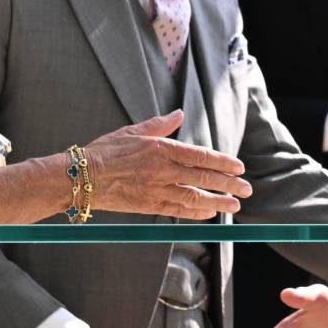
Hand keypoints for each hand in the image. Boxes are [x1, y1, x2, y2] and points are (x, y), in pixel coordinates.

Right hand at [85, 111, 251, 218]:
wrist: (81, 177)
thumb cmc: (105, 151)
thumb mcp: (132, 131)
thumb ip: (160, 124)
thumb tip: (178, 114)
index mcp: (161, 148)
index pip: (200, 155)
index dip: (223, 162)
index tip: (239, 167)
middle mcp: (163, 169)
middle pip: (203, 177)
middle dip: (229, 183)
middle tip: (247, 188)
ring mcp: (156, 189)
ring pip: (195, 196)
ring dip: (218, 201)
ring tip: (235, 205)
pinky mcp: (149, 206)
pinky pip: (178, 210)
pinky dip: (196, 212)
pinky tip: (209, 212)